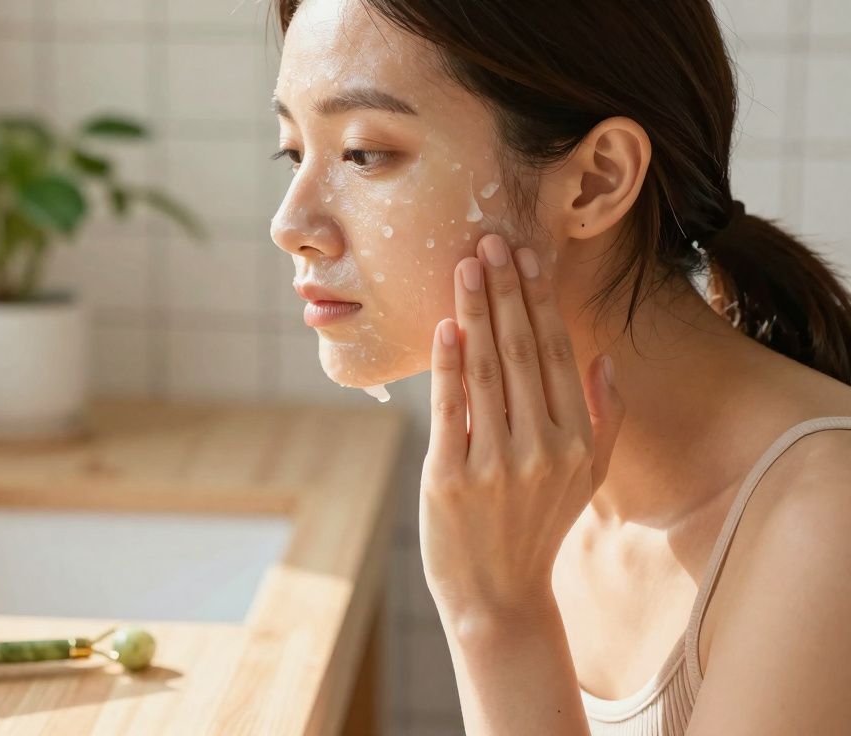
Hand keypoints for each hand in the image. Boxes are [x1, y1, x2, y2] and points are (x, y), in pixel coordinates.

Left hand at [420, 233, 624, 624]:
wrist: (498, 594)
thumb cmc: (538, 527)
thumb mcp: (588, 479)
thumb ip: (605, 419)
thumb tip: (604, 359)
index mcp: (576, 440)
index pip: (556, 354)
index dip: (538, 301)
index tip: (525, 258)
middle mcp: (542, 447)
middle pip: (521, 351)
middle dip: (505, 291)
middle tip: (489, 241)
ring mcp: (496, 462)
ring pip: (486, 370)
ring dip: (475, 312)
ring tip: (465, 267)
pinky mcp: (451, 476)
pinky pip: (451, 407)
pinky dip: (448, 362)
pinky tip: (447, 325)